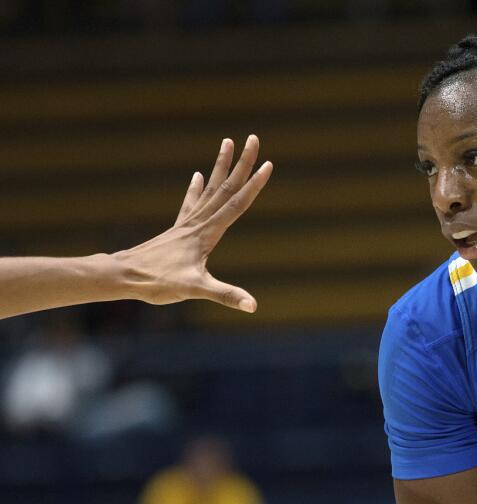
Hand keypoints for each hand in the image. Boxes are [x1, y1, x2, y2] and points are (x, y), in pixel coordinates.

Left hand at [115, 135, 272, 311]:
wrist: (122, 275)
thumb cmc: (157, 283)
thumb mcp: (195, 290)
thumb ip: (225, 295)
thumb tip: (253, 306)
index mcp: (206, 233)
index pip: (236, 204)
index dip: (254, 185)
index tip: (268, 164)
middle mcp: (198, 222)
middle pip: (225, 187)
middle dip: (242, 163)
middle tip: (254, 139)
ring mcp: (186, 224)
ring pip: (210, 189)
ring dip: (221, 166)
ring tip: (227, 143)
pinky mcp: (177, 230)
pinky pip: (191, 203)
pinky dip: (197, 188)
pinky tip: (197, 176)